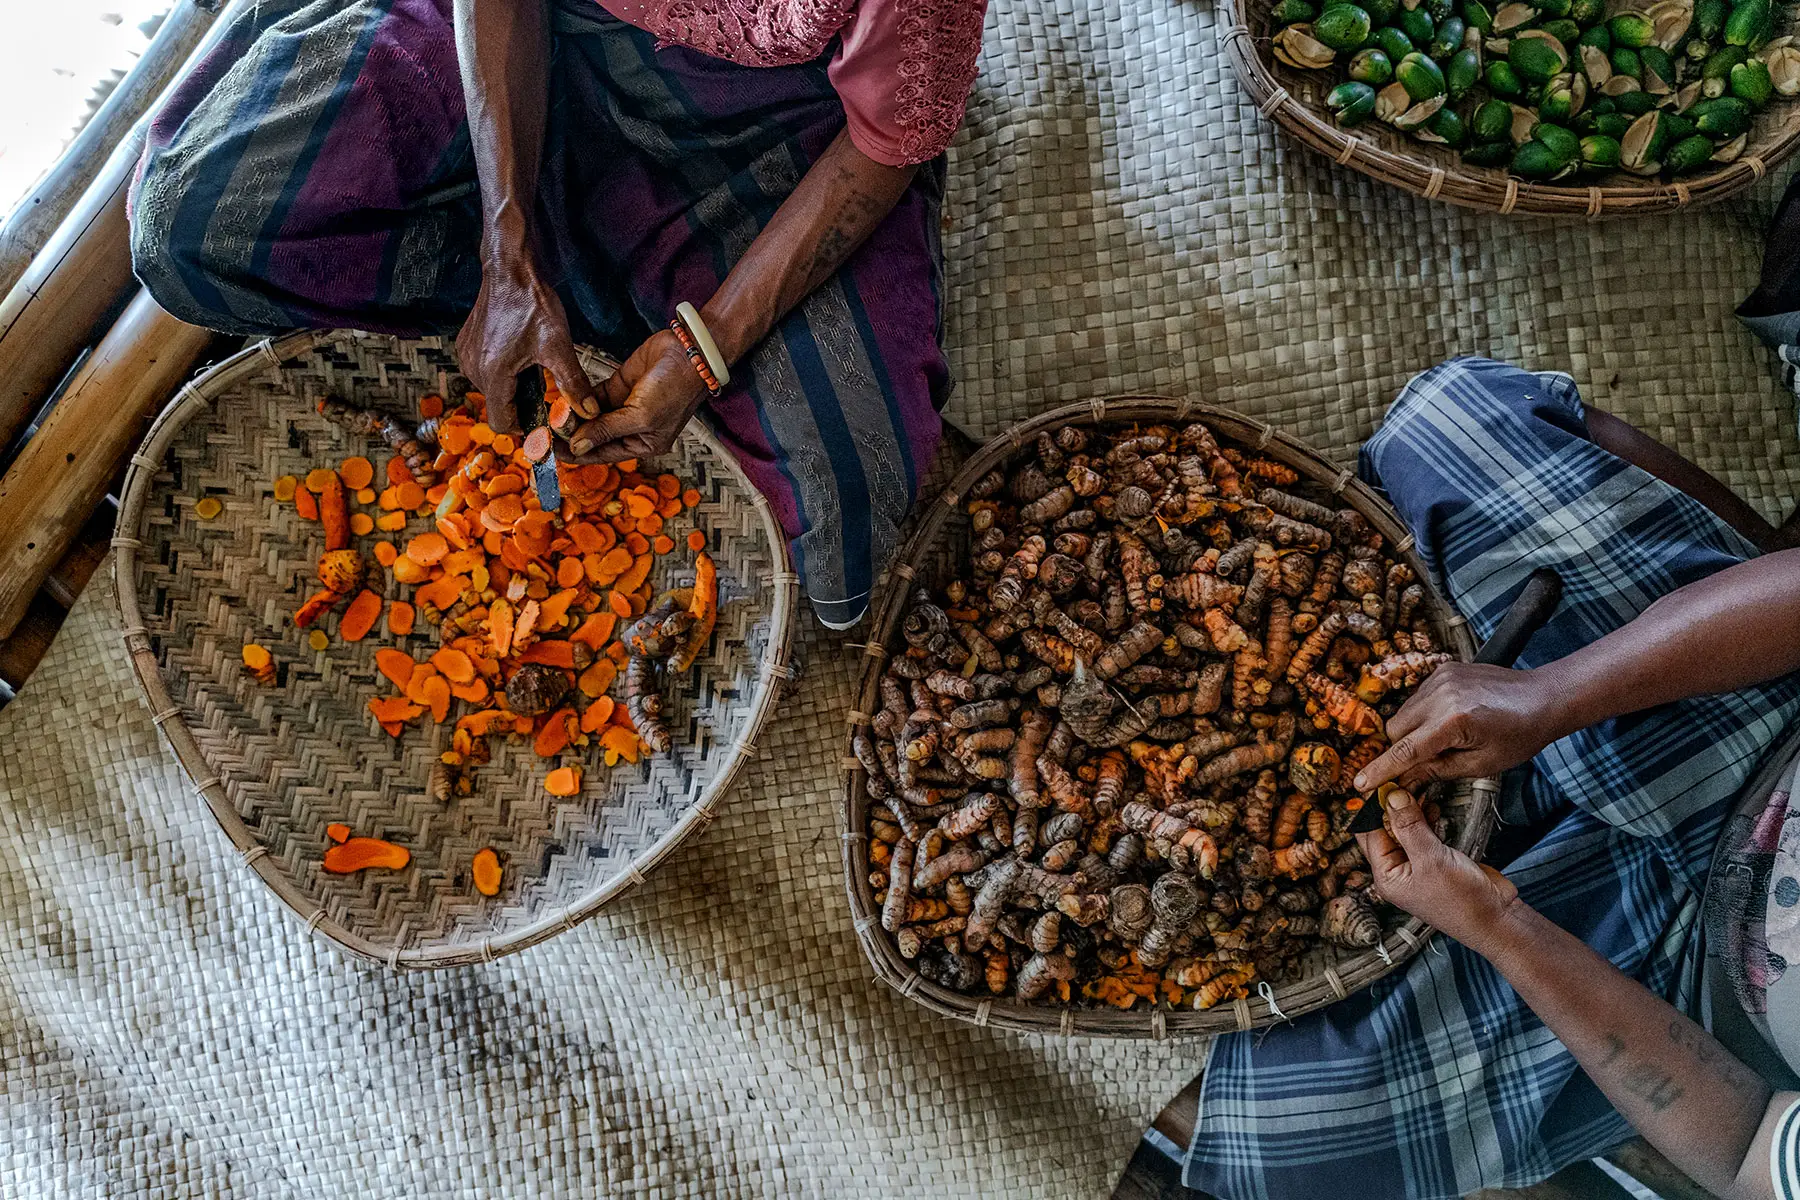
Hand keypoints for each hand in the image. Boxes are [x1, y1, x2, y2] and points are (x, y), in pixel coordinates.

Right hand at [455, 260, 597, 435]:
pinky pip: (485, 371)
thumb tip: (589, 411)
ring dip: (513, 387)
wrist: (510, 269)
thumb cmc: (531, 303)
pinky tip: (520, 355)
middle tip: (545, 389)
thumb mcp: (558, 346)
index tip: (540, 422)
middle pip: (498, 406)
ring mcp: (467, 355)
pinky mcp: (467, 345)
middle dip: (522, 404)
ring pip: (492, 389)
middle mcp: (474, 368)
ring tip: (533, 368)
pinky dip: (503, 371)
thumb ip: (574, 383)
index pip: (501, 424)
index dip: (523, 428)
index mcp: (493, 374)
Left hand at [563, 329, 707, 462]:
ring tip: (550, 416)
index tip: (551, 451)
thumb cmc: (676, 389)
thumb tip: (577, 446)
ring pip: (591, 416)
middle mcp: (633, 428)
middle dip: (571, 434)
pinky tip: (562, 399)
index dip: (577, 454)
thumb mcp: (641, 416)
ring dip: (572, 416)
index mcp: (644, 443)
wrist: (690, 352)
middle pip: (594, 436)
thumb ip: (607, 430)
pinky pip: (593, 396)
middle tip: (544, 432)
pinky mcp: (619, 385)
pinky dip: (578, 398)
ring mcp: (624, 405)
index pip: (603, 454)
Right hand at [1352, 662, 1567, 792]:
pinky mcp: (1442, 669)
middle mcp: (1442, 694)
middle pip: (1395, 729)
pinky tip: (1448, 720)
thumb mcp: (1482, 764)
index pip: (1406, 750)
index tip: (1361, 784)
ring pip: (1403, 713)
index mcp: (1454, 720)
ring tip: (1445, 739)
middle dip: (1401, 749)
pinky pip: (1417, 698)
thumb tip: (1405, 779)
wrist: (1543, 697)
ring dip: (1413, 731)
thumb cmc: (1520, 735)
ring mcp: (1440, 678)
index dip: (1381, 770)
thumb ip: (1438, 770)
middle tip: (1423, 763)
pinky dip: (1423, 713)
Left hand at [1355, 786, 1520, 951]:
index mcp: (1386, 875)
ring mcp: (1418, 865)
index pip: (1369, 833)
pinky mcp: (1437, 860)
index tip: (1383, 782)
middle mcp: (1398, 870)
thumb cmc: (1462, 900)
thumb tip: (1391, 797)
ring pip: (1405, 829)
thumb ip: (1410, 827)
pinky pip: (1424, 834)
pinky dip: (1426, 819)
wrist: (1497, 917)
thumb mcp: (1431, 860)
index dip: (1374, 807)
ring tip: (1417, 789)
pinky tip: (1432, 806)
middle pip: (1385, 829)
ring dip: (1410, 811)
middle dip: (1392, 806)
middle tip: (1401, 781)